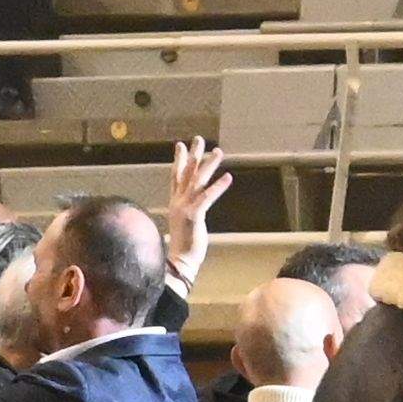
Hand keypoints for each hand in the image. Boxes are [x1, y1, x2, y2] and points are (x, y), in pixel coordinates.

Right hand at [159, 136, 232, 279]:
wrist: (179, 263)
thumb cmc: (183, 248)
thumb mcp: (183, 225)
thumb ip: (185, 213)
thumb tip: (189, 211)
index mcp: (175, 204)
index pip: (176, 177)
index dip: (179, 160)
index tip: (180, 145)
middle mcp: (178, 202)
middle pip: (185, 173)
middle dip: (193, 155)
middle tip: (198, 138)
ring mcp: (184, 208)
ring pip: (197, 181)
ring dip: (208, 165)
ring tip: (218, 151)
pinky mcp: (193, 216)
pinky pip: (207, 197)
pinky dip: (218, 187)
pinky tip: (228, 177)